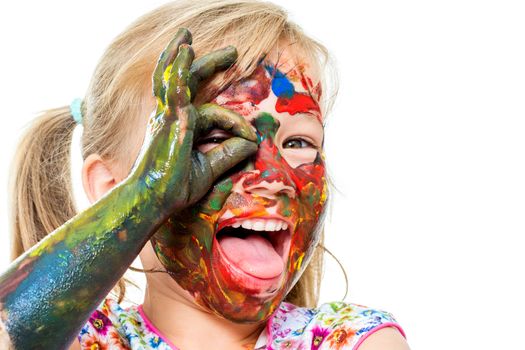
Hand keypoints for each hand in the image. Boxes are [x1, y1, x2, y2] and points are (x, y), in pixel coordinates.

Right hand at [132, 28, 256, 218]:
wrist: (154, 200)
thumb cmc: (175, 188)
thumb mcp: (209, 168)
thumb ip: (228, 154)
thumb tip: (252, 142)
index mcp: (179, 127)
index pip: (212, 112)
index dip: (236, 122)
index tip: (252, 138)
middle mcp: (171, 116)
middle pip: (187, 81)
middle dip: (208, 63)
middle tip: (232, 51)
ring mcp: (167, 115)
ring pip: (174, 76)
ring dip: (181, 54)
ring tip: (188, 36)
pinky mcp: (170, 119)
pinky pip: (176, 87)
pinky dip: (180, 67)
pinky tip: (187, 49)